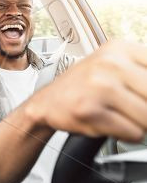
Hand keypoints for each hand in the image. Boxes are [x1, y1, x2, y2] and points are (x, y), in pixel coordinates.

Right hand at [28, 40, 146, 142]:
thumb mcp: (114, 66)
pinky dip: (126, 134)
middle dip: (146, 111)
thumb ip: (142, 74)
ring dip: (139, 124)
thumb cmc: (83, 86)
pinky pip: (132, 132)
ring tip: (120, 116)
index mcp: (121, 49)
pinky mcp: (89, 110)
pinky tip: (109, 123)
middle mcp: (110, 63)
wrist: (46, 102)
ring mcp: (99, 86)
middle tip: (133, 109)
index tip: (141, 96)